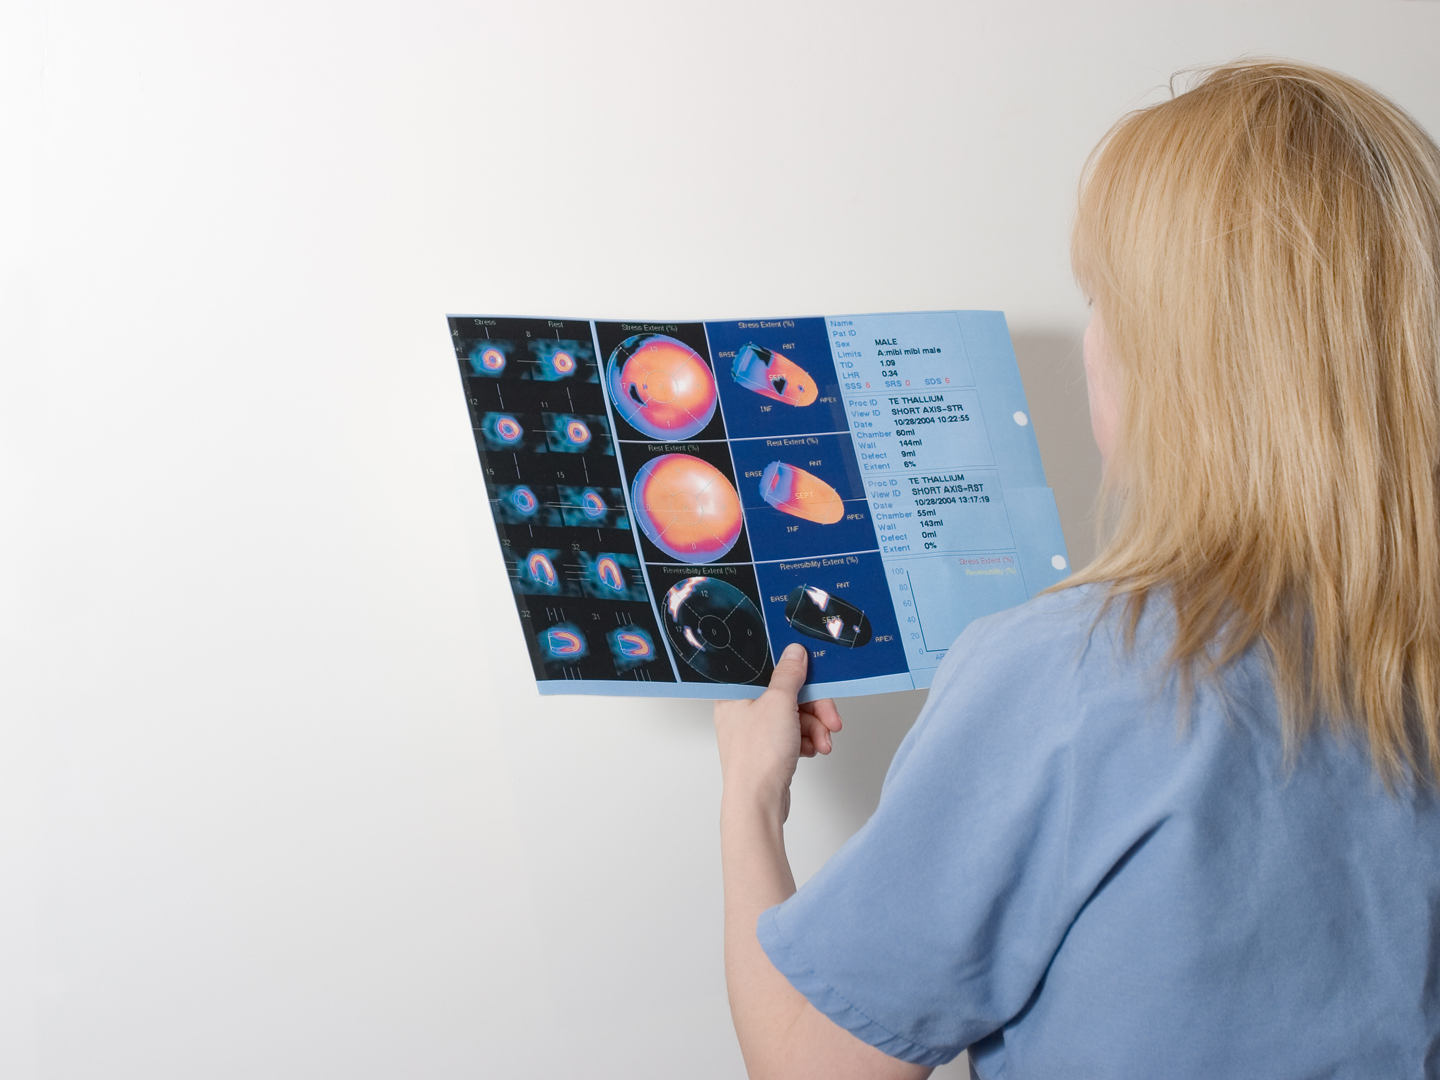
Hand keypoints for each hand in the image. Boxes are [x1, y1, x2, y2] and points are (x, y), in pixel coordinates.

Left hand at [714, 643, 843, 821]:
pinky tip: (814, 750)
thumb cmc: (758, 757)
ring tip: (824, 743)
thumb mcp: (779, 703)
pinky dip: (808, 740)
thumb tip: (794, 652)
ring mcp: (755, 731)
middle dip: (815, 708)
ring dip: (815, 727)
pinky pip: (794, 734)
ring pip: (795, 716)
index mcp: (735, 693)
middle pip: (787, 694)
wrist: (758, 804)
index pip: (769, 670)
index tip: (815, 674)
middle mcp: (742, 710)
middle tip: (832, 719)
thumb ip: (789, 674)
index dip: (794, 671)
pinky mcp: (768, 749)